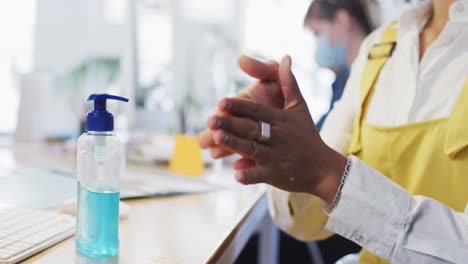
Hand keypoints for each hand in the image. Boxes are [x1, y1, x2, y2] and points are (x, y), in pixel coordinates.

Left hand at [205, 55, 346, 202]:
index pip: (257, 111)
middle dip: (231, 123)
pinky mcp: (275, 175)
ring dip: (234, 144)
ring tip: (217, 138)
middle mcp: (277, 137)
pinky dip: (250, 174)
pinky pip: (260, 174)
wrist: (324, 167)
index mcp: (280, 119)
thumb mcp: (300, 108)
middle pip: (251, 128)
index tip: (222, 101)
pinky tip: (236, 172)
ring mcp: (275, 157)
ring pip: (252, 149)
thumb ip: (289, 83)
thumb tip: (285, 57)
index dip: (240, 106)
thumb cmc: (308, 136)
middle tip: (210, 118)